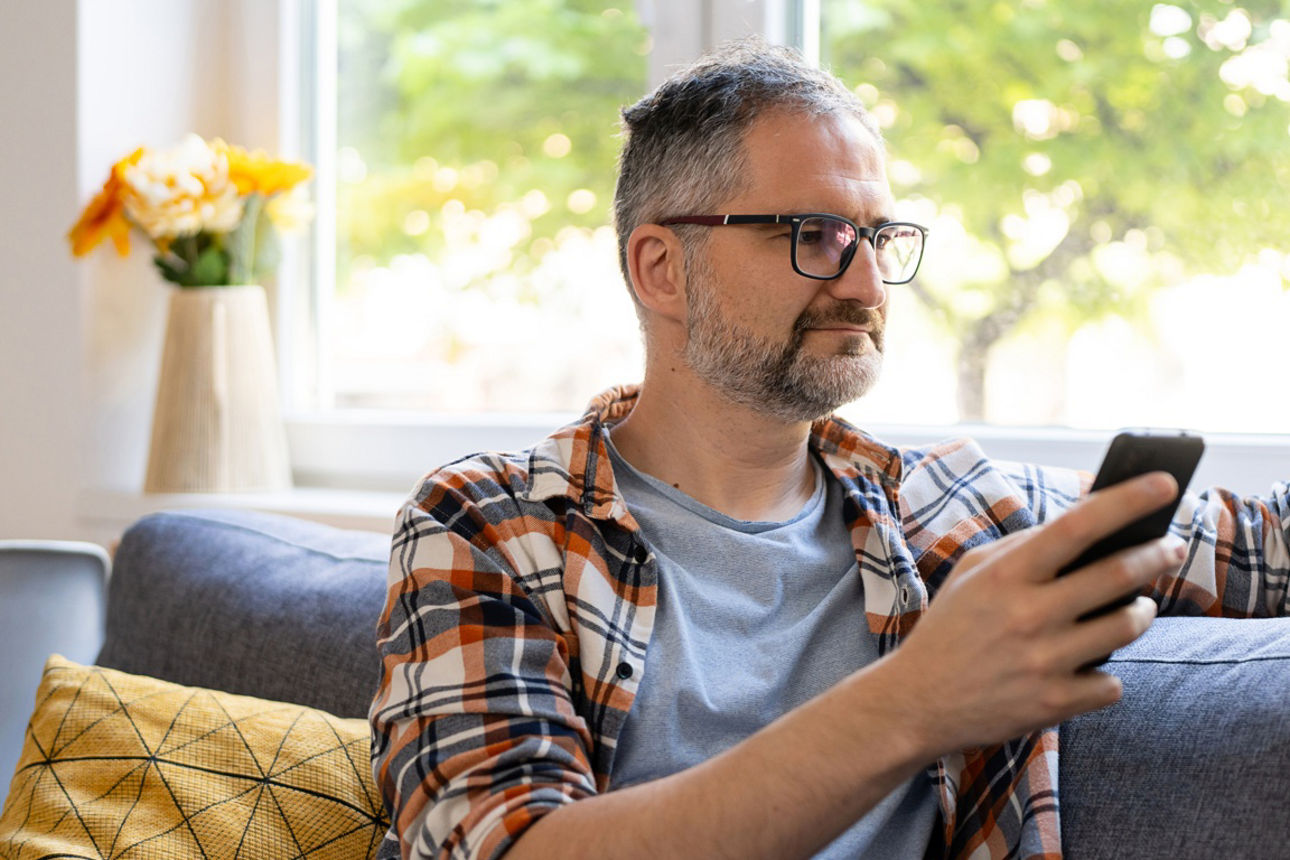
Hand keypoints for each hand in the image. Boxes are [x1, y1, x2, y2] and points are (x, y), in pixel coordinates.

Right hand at [889, 472, 1183, 757]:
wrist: (916, 702)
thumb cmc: (949, 629)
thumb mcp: (970, 574)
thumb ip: (1021, 547)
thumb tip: (1082, 525)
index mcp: (1005, 575)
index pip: (1077, 526)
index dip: (1126, 501)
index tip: (1165, 483)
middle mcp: (1027, 614)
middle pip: (1118, 575)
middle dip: (1156, 555)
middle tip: (1170, 547)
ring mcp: (1043, 661)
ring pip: (1127, 627)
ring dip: (1141, 612)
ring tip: (1138, 606)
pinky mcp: (1053, 703)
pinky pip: (1111, 684)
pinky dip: (1107, 674)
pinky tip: (1090, 666)